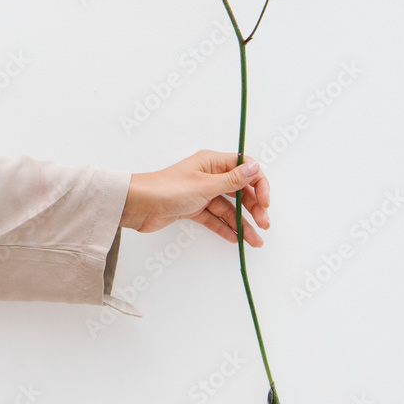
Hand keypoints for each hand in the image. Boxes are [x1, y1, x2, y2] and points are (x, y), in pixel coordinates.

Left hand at [119, 149, 270, 246]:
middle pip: (239, 190)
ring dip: (242, 223)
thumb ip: (233, 180)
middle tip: (264, 225)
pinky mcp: (192, 208)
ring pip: (228, 208)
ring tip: (254, 241)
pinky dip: (225, 228)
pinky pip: (214, 218)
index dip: (258, 184)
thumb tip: (255, 167)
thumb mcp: (205, 185)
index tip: (265, 202)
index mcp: (212, 162)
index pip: (245, 168)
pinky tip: (236, 239)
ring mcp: (201, 193)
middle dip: (254, 208)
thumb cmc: (167, 189)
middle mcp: (209, 175)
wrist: (138, 206)